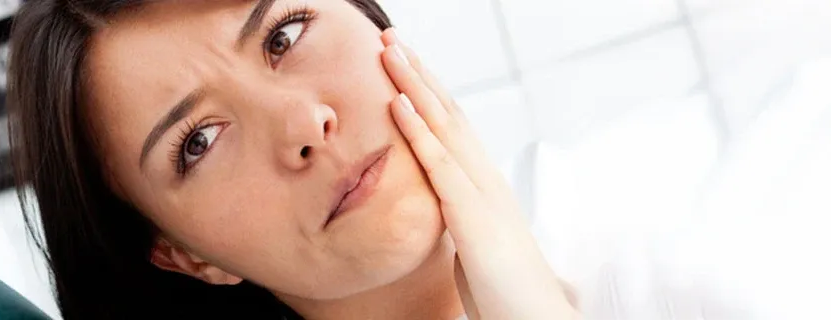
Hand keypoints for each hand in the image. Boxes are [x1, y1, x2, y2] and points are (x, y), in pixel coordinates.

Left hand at [380, 29, 577, 318]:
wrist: (534, 316)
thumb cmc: (504, 287)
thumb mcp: (472, 241)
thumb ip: (457, 216)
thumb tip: (441, 207)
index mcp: (482, 182)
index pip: (451, 125)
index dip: (426, 91)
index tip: (402, 62)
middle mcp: (483, 176)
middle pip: (447, 111)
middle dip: (417, 72)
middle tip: (390, 37)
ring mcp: (479, 191)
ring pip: (442, 125)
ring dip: (412, 84)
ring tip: (389, 52)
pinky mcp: (470, 213)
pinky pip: (439, 163)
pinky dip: (417, 130)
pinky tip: (397, 103)